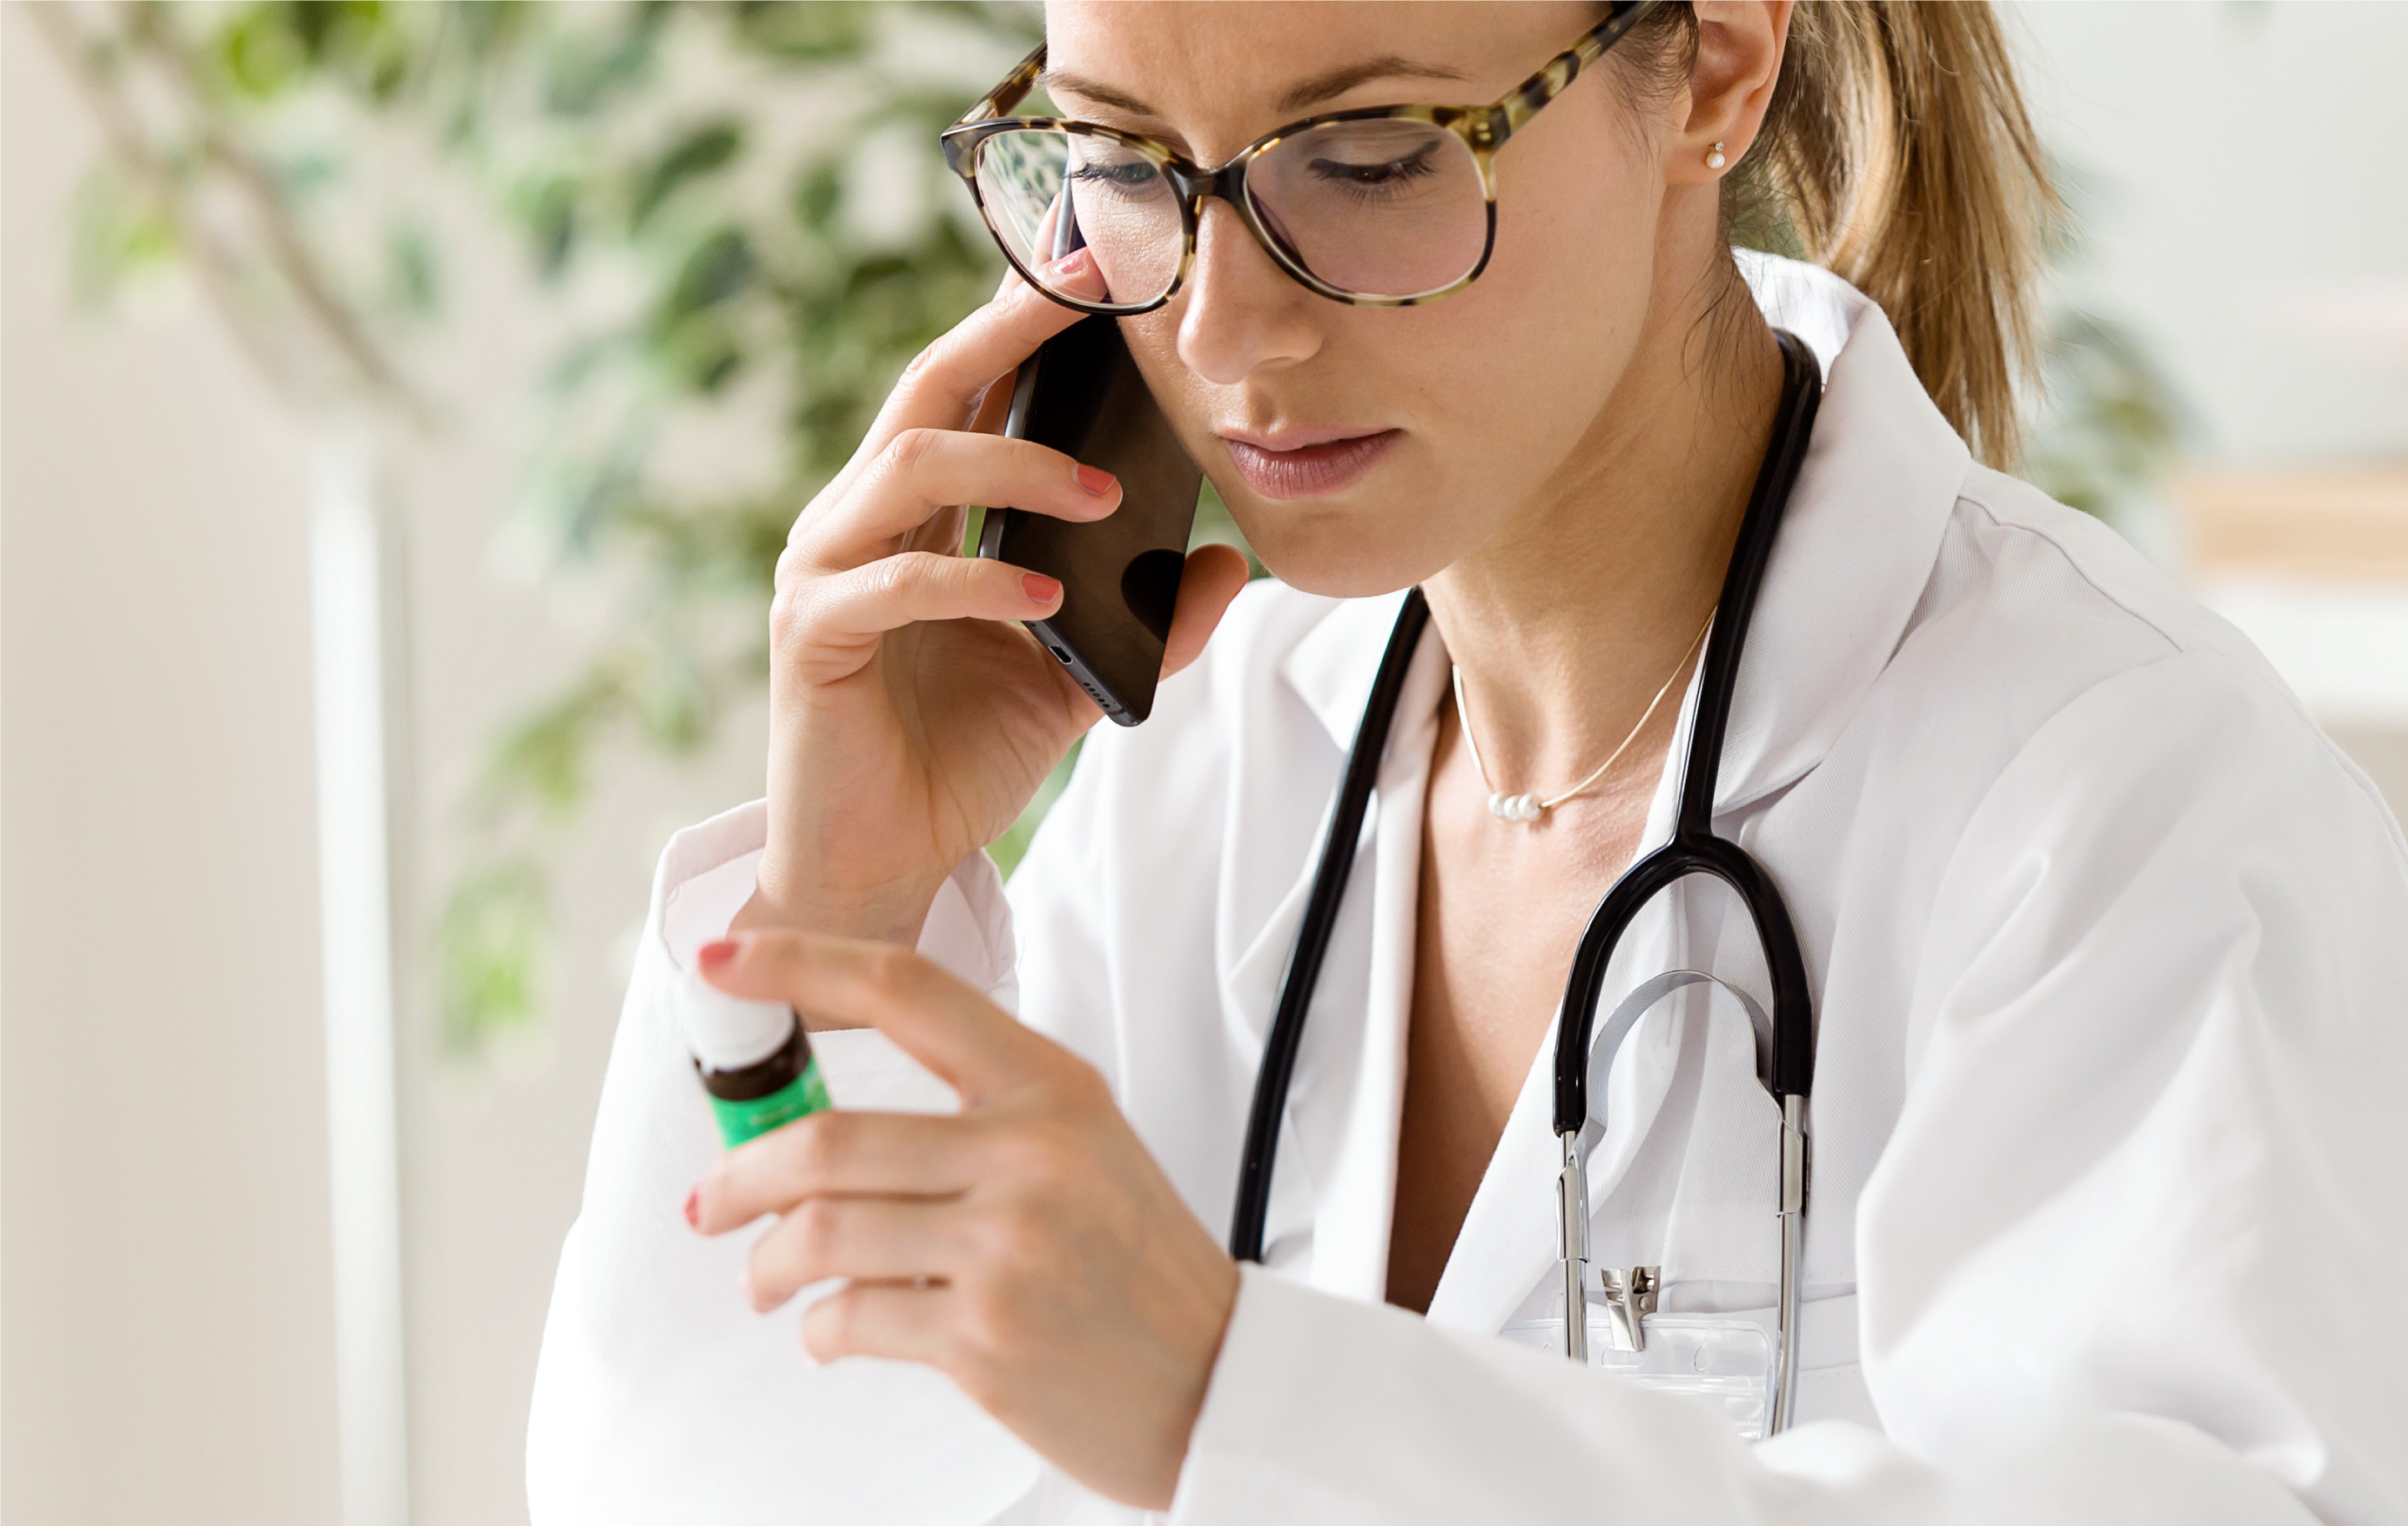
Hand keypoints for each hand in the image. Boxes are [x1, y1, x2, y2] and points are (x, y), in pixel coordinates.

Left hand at [685, 931, 1239, 1509]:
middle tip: (708, 1201)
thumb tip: (818, 1123)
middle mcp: (1030, 1153)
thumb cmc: (1133, 1261)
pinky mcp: (984, 1338)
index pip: (907, 990)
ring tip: (764, 1281)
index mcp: (1051, 1086)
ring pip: (820, 1234)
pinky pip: (849, 1319)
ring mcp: (1008, 1247)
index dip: (801, 965)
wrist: (1213, 1377)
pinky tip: (830, 1332)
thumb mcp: (1081, 1146)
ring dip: (766, 1264)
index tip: (723, 962)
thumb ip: (974, 1115)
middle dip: (740, 1175)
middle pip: (828, 1140)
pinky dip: (818, 1330)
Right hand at [741, 249, 1251, 949]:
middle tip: (1089, 293)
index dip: (1026, 325)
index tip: (1098, 265)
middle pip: (927, 392)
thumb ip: (1144, 622)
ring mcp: (824, 572)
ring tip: (1105, 496)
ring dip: (1014, 466)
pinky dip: (975, 581)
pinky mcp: (810, 638)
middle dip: (1008, 333)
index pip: (970, 390)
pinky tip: (1045, 595)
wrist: (879, 864)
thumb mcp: (1072, 677)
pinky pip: (892, 586)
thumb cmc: (958, 757)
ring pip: (907, 467)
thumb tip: (1232, 567)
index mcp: (917, 513)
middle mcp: (859, 519)